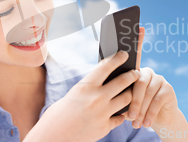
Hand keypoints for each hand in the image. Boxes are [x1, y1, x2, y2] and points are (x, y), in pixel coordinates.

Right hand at [25, 50, 140, 141]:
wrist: (52, 138)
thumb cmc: (57, 116)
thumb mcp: (72, 96)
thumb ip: (88, 88)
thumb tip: (102, 82)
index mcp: (86, 87)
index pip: (106, 67)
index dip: (117, 58)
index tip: (124, 54)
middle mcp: (97, 98)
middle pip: (123, 81)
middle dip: (132, 75)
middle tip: (136, 73)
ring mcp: (103, 113)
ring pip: (127, 99)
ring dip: (131, 94)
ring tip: (131, 91)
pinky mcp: (105, 128)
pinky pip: (120, 118)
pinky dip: (121, 115)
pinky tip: (121, 113)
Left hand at [125, 27, 178, 128]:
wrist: (156, 122)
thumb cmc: (135, 111)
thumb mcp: (124, 102)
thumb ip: (119, 92)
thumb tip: (106, 89)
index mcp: (135, 72)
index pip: (135, 55)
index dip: (138, 40)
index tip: (140, 27)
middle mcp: (148, 72)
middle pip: (138, 81)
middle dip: (132, 100)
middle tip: (128, 116)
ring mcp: (159, 79)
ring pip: (147, 92)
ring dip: (141, 110)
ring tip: (136, 123)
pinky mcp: (168, 89)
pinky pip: (157, 100)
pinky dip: (150, 114)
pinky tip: (147, 123)